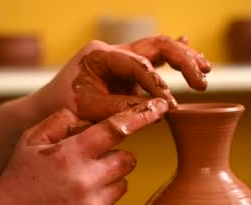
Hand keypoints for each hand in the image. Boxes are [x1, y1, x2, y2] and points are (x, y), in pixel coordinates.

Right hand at [0, 98, 167, 204]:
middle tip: (93, 163)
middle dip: (115, 158)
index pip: (116, 129)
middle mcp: (87, 179)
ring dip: (109, 181)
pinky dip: (101, 204)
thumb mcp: (29, 142)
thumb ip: (58, 122)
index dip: (141, 116)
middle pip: (127, 160)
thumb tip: (84, 113)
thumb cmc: (18, 179)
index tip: (161, 107)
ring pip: (123, 184)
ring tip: (79, 187)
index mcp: (71, 154)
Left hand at [35, 36, 210, 121]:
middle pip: (156, 46)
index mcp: (100, 55)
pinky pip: (153, 60)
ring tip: (206, 69)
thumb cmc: (63, 111)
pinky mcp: (125, 71)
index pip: (139, 66)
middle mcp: (112, 51)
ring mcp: (120, 59)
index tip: (172, 106)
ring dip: (184, 58)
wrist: (45, 111)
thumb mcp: (93, 112)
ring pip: (158, 50)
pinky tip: (192, 52)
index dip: (158, 86)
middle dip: (183, 62)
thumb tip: (163, 108)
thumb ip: (127, 108)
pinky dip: (172, 59)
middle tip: (202, 80)